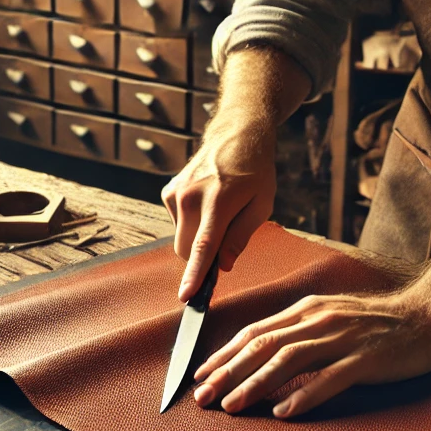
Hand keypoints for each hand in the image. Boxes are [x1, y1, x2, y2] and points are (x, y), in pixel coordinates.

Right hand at [162, 119, 276, 301]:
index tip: (185, 296)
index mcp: (219, 201)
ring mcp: (176, 192)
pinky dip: (191, 224)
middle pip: (187, 249)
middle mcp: (191, 196)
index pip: (203, 246)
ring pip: (181, 239)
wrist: (236, 135)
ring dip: (197, 238)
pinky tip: (206, 204)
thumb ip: (241, 236)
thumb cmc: (255, 171)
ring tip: (219, 213)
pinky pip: (177, 224)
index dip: (194, 274)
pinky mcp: (168, 191)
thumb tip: (223, 266)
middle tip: (226, 243)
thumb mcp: (262, 204)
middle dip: (202, 257)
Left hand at [193, 290, 430, 417]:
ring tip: (233, 405)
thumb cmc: (377, 322)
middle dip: (228, 372)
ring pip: (289, 360)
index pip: (255, 332)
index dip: (224, 354)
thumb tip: (260, 355)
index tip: (200, 375)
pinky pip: (331, 377)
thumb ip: (298, 332)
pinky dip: (305, 394)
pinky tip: (284, 411)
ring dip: (256, 383)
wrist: (429, 314)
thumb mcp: (330, 317)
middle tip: (203, 396)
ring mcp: (343, 337)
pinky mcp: (368, 358)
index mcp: (306, 310)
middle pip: (263, 345)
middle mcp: (319, 320)